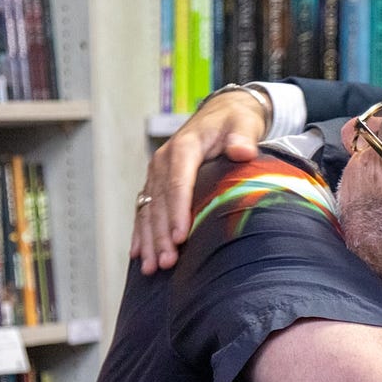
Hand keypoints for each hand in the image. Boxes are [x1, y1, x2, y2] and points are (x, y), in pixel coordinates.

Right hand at [129, 89, 266, 272]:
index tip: (180, 237)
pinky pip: (144, 210)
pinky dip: (141, 233)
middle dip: (161, 234)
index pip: (178, 183)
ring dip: (149, 240)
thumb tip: (241, 150)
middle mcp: (164, 161)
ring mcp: (157, 173)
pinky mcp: (156, 183)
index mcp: (184, 147)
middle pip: (160, 202)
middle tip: (167, 262)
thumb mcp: (243, 124)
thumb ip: (242, 137)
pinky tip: (138, 255)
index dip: (177, 211)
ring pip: (148, 210)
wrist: (222, 114)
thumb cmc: (234, 122)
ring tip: (151, 267)